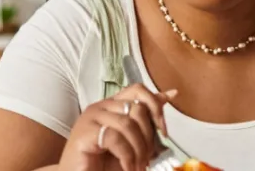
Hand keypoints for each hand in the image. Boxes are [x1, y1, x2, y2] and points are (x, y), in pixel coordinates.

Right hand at [58, 83, 177, 170]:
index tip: (164, 131)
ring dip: (139, 150)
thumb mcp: (133, 139)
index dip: (156, 107)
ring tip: (137, 166)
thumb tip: (170, 94)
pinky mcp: (84, 132)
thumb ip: (147, 119)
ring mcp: (91, 117)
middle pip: (137, 108)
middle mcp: (101, 106)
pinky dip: (126, 156)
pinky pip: (115, 137)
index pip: (138, 90)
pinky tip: (126, 166)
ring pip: (128, 124)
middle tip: (147, 160)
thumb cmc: (103, 163)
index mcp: (112, 105)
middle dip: (148, 138)